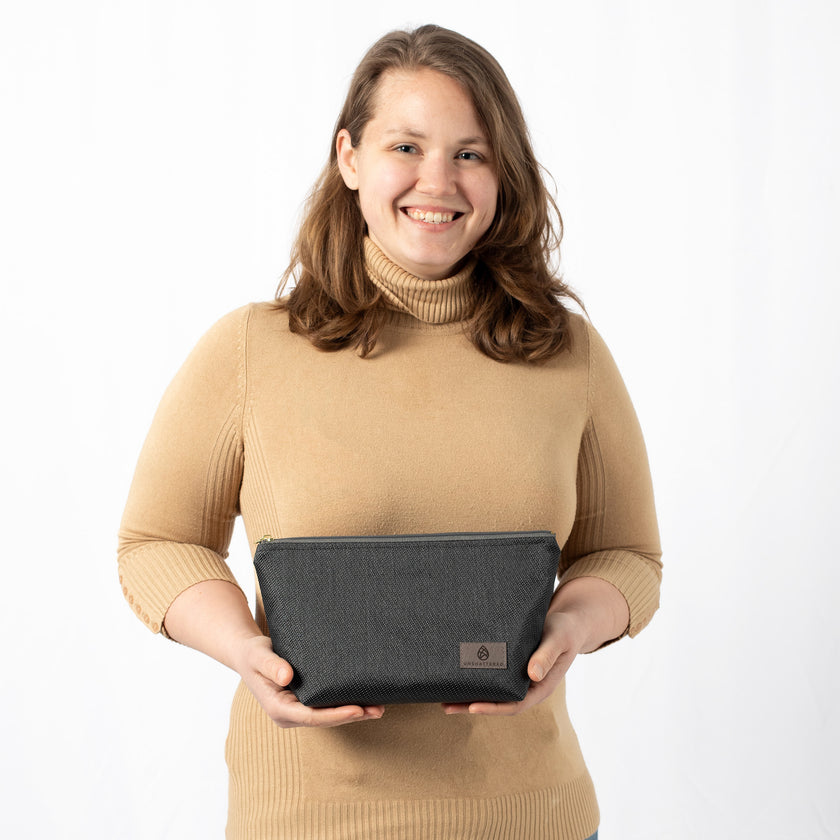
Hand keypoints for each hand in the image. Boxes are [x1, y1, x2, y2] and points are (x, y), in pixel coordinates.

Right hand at [234, 635, 384, 727]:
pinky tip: (364, 700)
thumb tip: (287, 676)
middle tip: (378, 709)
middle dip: (352, 716)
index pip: (311, 716)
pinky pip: (326, 707)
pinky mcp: (304, 702)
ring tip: (379, 707)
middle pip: (324, 720)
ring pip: (328, 716)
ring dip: (353, 713)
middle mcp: (289, 714)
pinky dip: (345, 704)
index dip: (336, 715)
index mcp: (277, 708)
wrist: (248, 655)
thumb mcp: (258, 656)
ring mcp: (297, 710)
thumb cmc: (253, 654)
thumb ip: (271, 665)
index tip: (357, 709)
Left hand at [441, 576, 628, 716]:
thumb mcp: (558, 639)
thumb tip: (531, 675)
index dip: (493, 707)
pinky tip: (456, 676)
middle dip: (472, 705)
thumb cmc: (565, 629)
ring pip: (492, 692)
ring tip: (443, 697)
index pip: (515, 704)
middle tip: (445, 705)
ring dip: (469, 696)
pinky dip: (475, 680)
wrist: (568, 622)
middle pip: (498, 702)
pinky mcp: (511, 667)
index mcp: (541, 686)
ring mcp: (518, 678)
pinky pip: (492, 678)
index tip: (472, 706)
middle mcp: (527, 686)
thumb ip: (546, 655)